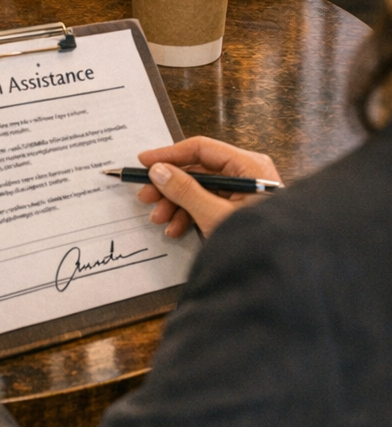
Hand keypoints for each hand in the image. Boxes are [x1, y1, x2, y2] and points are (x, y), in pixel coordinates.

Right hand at [136, 137, 282, 239]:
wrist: (282, 277)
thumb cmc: (258, 244)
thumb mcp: (215, 215)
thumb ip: (185, 191)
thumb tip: (158, 171)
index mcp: (248, 165)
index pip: (201, 148)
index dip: (169, 154)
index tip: (144, 162)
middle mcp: (246, 174)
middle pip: (198, 170)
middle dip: (169, 186)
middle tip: (145, 197)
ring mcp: (243, 193)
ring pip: (199, 189)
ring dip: (175, 204)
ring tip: (158, 220)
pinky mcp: (238, 210)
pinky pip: (208, 204)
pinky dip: (189, 215)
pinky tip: (175, 230)